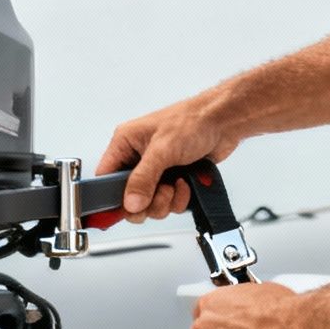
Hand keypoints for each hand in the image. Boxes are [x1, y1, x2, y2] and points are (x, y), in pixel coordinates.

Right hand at [97, 93, 241, 223]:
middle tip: (160, 192)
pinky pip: (167, 203)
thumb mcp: (162, 149)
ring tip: (177, 184)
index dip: (113, 196)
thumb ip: (143, 178)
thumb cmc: (193, 121)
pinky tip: (186, 183)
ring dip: (165, 201)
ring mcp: (155, 171)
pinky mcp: (171, 180)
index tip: (124, 207)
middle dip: (146, 202)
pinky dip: (178, 200)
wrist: (224, 122)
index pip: (106, 178)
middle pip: (128, 198)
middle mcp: (137, 159)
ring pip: (148, 204)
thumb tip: (130, 202)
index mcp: (125, 143)